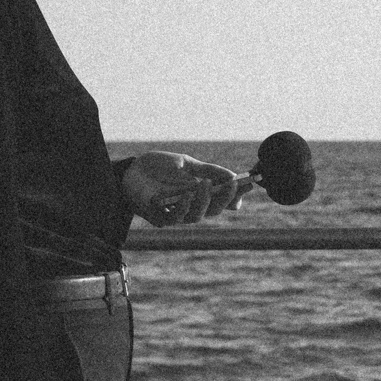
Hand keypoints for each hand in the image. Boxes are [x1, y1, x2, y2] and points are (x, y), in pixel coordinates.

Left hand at [124, 151, 246, 225]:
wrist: (129, 169)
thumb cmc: (157, 168)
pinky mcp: (157, 216)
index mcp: (199, 196)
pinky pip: (173, 217)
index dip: (237, 193)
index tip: (250, 183)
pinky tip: (187, 195)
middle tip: (232, 183)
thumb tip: (232, 175)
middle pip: (213, 209)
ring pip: (196, 216)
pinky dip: (182, 207)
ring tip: (207, 184)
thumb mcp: (185, 163)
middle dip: (225, 198)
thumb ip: (207, 170)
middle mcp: (190, 208)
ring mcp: (174, 214)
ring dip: (204, 201)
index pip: (222, 198)